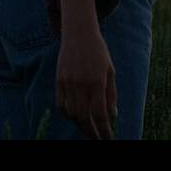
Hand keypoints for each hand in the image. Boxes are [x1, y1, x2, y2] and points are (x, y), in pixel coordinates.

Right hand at [56, 23, 116, 138]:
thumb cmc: (98, 52)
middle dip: (91, 132)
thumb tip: (112, 115)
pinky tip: (75, 115)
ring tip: (88, 127)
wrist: (78, 33)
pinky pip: (61, 104)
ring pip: (71, 113)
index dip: (104, 130)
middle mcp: (81, 84)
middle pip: (84, 117)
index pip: (100, 113)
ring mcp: (68, 82)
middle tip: (98, 138)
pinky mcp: (58, 80)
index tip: (108, 138)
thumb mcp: (110, 70)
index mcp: (97, 81)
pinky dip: (68, 114)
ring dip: (80, 124)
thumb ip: (111, 94)